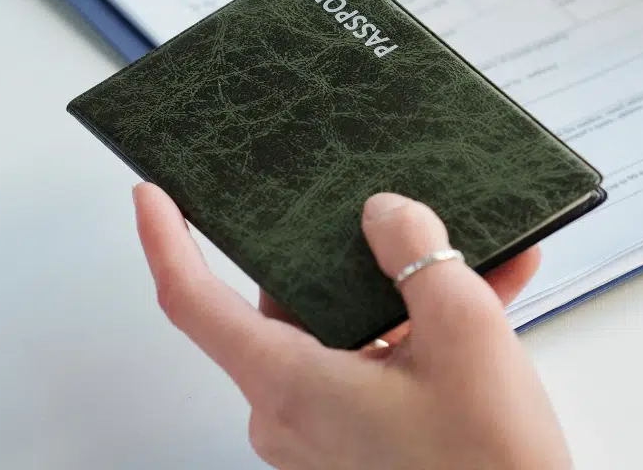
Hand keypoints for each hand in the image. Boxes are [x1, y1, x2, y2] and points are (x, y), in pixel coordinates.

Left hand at [134, 183, 570, 469]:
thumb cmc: (486, 462)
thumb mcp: (463, 329)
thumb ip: (415, 252)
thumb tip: (385, 212)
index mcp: (291, 385)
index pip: (196, 305)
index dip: (167, 243)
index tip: (152, 198)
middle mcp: (292, 413)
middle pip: (292, 302)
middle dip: (350, 253)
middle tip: (390, 214)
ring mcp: (326, 431)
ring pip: (348, 329)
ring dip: (408, 291)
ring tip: (473, 257)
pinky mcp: (361, 439)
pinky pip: (379, 362)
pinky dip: (424, 330)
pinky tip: (489, 292)